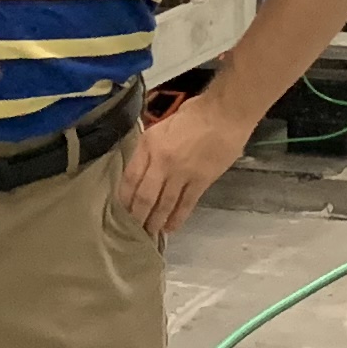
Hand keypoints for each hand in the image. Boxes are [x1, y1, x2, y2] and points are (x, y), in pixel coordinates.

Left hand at [121, 92, 253, 242]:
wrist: (225, 114)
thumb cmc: (194, 114)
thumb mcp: (161, 126)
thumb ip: (150, 148)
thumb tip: (143, 168)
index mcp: (149, 145)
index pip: (130, 177)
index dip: (125, 197)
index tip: (121, 209)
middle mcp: (162, 161)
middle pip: (144, 196)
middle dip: (138, 216)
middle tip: (133, 230)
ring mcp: (182, 173)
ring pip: (164, 204)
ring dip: (156, 221)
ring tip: (150, 233)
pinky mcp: (201, 181)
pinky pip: (186, 204)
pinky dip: (177, 218)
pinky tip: (171, 228)